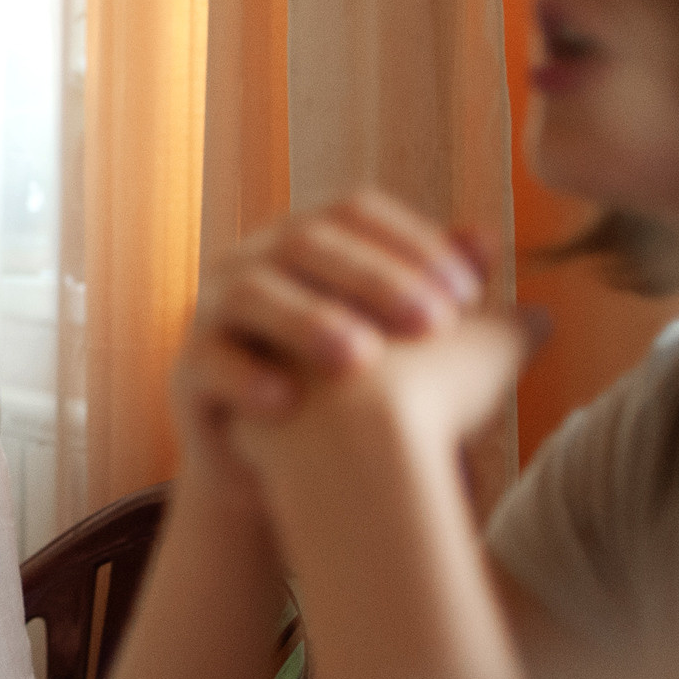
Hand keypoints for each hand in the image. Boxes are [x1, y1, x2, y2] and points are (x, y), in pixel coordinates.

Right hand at [193, 189, 487, 418]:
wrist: (276, 468)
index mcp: (305, 241)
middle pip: (307, 241)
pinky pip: (210, 361)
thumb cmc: (349, 391)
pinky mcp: (190, 369)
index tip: (469, 293)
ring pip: (252, 292)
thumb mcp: (402, 341)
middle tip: (436, 325)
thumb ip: (436, 290)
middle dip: (375, 278)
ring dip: (308, 318)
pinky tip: (289, 402)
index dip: (410, 241)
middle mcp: (252, 261)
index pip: (354, 211)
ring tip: (361, 358)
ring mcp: (214, 312)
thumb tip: (489, 239)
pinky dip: (246, 377)